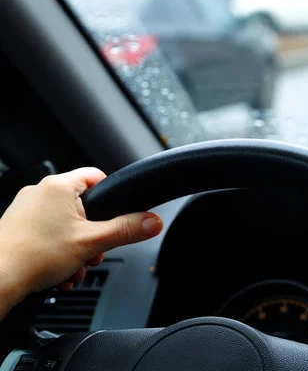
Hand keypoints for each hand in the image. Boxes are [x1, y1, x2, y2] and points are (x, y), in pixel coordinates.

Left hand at [0, 168, 162, 319]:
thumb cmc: (34, 256)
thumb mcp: (93, 243)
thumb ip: (127, 230)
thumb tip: (152, 221)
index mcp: (58, 187)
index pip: (96, 175)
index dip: (111, 195)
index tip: (115, 214)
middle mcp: (39, 192)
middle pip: (83, 206)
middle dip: (93, 234)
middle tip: (93, 252)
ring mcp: (25, 209)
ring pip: (65, 223)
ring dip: (77, 247)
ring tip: (74, 266)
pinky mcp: (16, 226)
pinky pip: (47, 233)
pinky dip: (58, 251)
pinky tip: (59, 271)